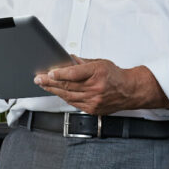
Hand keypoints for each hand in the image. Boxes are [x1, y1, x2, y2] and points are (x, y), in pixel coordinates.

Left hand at [34, 56, 168, 114]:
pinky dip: (63, 97)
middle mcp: (96, 87)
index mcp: (98, 72)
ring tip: (43, 85)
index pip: (76, 73)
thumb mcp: (100, 62)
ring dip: (53, 90)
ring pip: (68, 95)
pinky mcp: (92, 109)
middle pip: (68, 85)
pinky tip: (56, 92)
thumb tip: (66, 59)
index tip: (49, 72)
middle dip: (50, 82)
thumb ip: (82, 62)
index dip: (61, 73)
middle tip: (38, 78)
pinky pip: (73, 103)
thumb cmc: (115, 75)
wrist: (129, 91)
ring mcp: (94, 100)